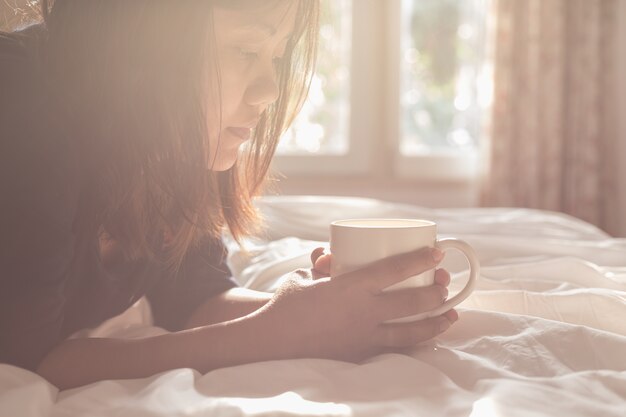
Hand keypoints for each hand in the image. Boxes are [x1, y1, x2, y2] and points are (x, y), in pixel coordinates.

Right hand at [254, 246, 457, 362]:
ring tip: (450, 315)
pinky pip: (394, 348)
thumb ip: (324, 266)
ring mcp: (365, 335)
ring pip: (410, 330)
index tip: (437, 254)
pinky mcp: (361, 353)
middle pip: (412, 301)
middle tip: (445, 284)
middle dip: (436, 292)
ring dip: (435, 322)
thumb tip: (330, 256)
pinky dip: (414, 343)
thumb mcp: (305, 277)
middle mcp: (364, 311)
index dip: (420, 260)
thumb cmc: (287, 303)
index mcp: (352, 286)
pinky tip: (426, 339)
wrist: (272, 340)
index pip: (395, 270)